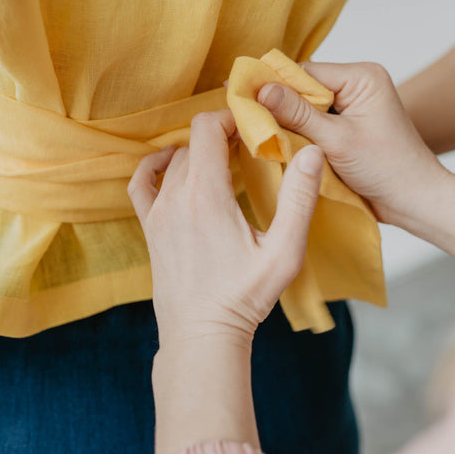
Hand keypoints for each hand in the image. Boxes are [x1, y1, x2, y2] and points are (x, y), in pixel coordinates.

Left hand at [128, 109, 323, 344]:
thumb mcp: (284, 251)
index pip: (207, 128)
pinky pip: (141, 182)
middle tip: (249, 146)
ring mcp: (157, 212)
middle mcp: (175, 197)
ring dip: (199, 152)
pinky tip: (171, 165)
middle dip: (222, 134)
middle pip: (192, 141)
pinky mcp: (149, 228)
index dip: (231, 117)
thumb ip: (299, 198)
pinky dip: (155, 165)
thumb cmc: (245, 297)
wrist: (202, 336)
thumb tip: (313, 152)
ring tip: (226, 161)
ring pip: (174, 160)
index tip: (253, 127)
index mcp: (206, 195)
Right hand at [258, 61, 446, 224]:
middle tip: (241, 113)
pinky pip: (313, 122)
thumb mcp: (337, 140)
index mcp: (362, 76)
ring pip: (305, 106)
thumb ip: (298, 114)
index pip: (305, 72)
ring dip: (286, 121)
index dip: (273, 84)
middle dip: (277, 104)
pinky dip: (297, 132)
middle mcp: (357, 83)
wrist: (415, 201)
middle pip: (303, 87)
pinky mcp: (347, 125)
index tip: (239, 93)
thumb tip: (261, 89)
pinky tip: (276, 141)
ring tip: (254, 129)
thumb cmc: (388, 169)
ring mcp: (352, 105)